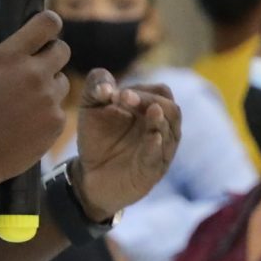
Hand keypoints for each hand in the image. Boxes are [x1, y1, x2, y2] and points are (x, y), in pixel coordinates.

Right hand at [0, 13, 69, 197]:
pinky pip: (59, 109)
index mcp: (10, 56)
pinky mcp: (56, 125)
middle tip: (28, 68)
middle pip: (62, 50)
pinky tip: (23, 121)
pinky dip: (46, 112)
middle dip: (48, 54)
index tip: (40, 32)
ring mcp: (49, 102)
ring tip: (22, 99)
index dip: (46, 24)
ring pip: (62, 81)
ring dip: (48, 84)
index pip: (49, 23)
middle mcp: (35, 76)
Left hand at [73, 73, 181, 219]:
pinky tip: (152, 136)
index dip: (142, 90)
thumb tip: (106, 87)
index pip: (160, 92)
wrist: (89, 174)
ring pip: (171, 132)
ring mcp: (160, 150)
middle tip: (125, 98)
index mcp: (150, 109)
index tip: (115, 94)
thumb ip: (96, 86)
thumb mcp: (91, 107)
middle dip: (150, 100)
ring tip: (151, 111)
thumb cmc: (97, 138)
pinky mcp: (152, 171)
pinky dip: (156, 145)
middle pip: (171, 108)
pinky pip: (159, 157)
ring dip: (160, 120)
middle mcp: (161, 128)